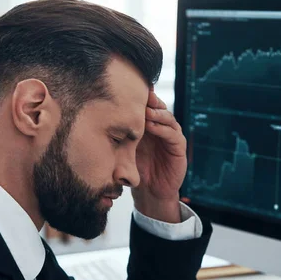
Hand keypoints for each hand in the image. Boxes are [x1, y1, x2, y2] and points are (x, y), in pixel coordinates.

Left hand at [132, 90, 186, 222]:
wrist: (150, 192)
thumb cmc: (136, 169)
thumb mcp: (126, 149)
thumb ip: (121, 134)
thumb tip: (101, 116)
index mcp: (150, 125)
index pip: (147, 106)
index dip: (141, 97)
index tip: (129, 87)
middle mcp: (162, 128)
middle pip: (159, 107)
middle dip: (150, 100)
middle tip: (141, 93)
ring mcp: (172, 137)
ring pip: (168, 118)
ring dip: (157, 113)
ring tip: (146, 110)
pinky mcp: (179, 148)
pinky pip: (173, 135)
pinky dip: (163, 129)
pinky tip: (152, 126)